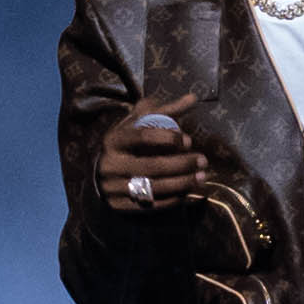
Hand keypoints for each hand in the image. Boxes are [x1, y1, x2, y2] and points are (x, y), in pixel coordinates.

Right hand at [98, 92, 208, 213]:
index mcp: (114, 140)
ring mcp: (115, 188)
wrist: (100, 174)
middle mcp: (111, 164)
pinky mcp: (121, 206)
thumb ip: (165, 111)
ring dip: (183, 183)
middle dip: (182, 164)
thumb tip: (193, 98)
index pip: (142, 137)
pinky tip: (189, 192)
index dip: (168, 138)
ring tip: (202, 177)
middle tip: (203, 160)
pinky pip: (152, 205)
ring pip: (154, 187)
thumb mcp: (139, 123)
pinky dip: (173, 199)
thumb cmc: (126, 143)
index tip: (189, 140)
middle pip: (152, 165)